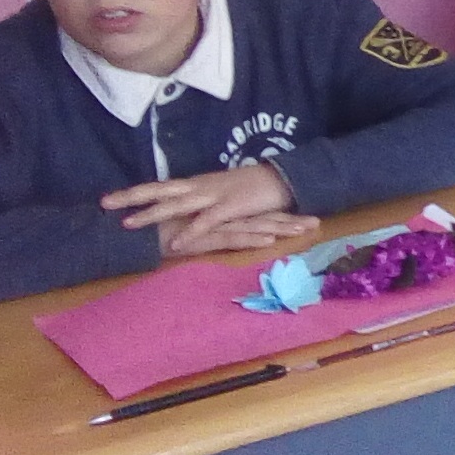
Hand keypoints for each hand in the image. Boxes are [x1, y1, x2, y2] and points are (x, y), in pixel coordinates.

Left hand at [106, 162, 294, 234]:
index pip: (158, 186)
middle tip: (105, 203)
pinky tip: (177, 244)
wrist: (281, 179)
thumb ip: (197, 201)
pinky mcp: (231, 207)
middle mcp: (199, 186)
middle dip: (131, 197)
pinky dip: (191, 232)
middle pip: (159, 190)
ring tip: (129, 223)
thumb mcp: (217, 192)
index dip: (133, 192)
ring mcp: (214, 195)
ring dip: (152, 213)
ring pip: (177, 204)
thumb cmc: (249, 188)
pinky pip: (207, 221)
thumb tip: (177, 209)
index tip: (107, 199)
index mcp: (195, 184)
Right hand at [162, 211, 321, 257]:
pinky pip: (231, 237)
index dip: (282, 217)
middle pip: (263, 219)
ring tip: (303, 229)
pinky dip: (250, 237)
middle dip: (291, 221)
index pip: (258, 216)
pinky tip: (269, 238)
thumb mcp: (196, 233)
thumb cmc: (163, 232)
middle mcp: (223, 218)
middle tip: (317, 223)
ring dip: (280, 227)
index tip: (306, 218)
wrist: (137, 230)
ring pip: (254, 226)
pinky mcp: (204, 236)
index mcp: (223, 216)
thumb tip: (230, 236)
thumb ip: (213, 234)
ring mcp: (215, 225)